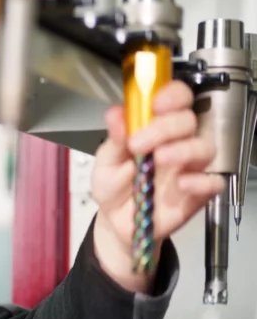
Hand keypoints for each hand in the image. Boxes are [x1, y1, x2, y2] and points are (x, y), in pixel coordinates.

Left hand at [90, 80, 223, 292]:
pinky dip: (202, 181)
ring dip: (184, 149)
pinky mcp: (196, 193)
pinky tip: (182, 184)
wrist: (115, 222)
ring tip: (160, 158)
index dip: (171, 95)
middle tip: (139, 143)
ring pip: (204, 147)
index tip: (155, 104)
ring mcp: (189, 167)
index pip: (175, 99)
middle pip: (188, 120)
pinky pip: (213, 182)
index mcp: (155, 127)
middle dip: (165, 127)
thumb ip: (114, 139)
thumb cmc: (114, 185)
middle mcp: (176, 142)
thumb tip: (115, 113)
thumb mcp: (106, 162)